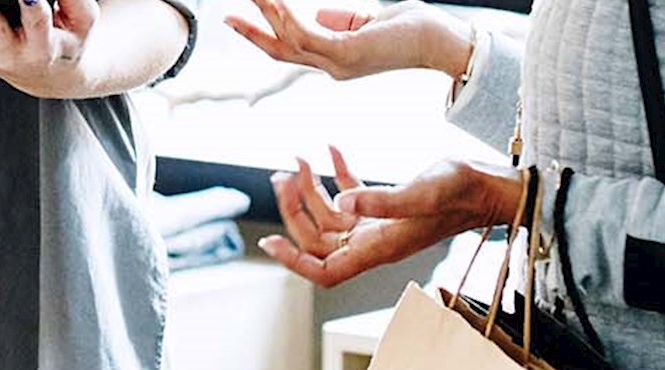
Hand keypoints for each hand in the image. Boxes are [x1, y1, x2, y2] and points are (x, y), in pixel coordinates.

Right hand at [223, 0, 474, 80]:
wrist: (437, 39)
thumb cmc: (410, 27)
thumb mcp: (368, 20)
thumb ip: (341, 19)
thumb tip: (317, 13)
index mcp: (335, 61)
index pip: (292, 50)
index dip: (265, 36)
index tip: (243, 19)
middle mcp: (332, 68)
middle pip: (281, 52)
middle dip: (252, 34)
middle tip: (227, 16)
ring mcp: (338, 64)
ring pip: (289, 42)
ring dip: (267, 17)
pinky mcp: (346, 53)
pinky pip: (307, 36)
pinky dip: (288, 18)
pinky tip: (275, 1)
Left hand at [261, 151, 522, 287]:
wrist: (493, 185)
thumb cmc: (464, 192)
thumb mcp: (422, 192)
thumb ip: (381, 200)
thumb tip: (340, 202)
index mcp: (378, 248)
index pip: (324, 272)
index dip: (294, 262)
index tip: (269, 241)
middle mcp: (374, 242)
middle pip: (318, 240)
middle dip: (295, 211)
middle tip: (281, 175)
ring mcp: (380, 225)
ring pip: (330, 217)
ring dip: (309, 190)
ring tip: (297, 160)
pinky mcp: (389, 207)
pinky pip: (351, 197)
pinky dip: (337, 176)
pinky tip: (330, 151)